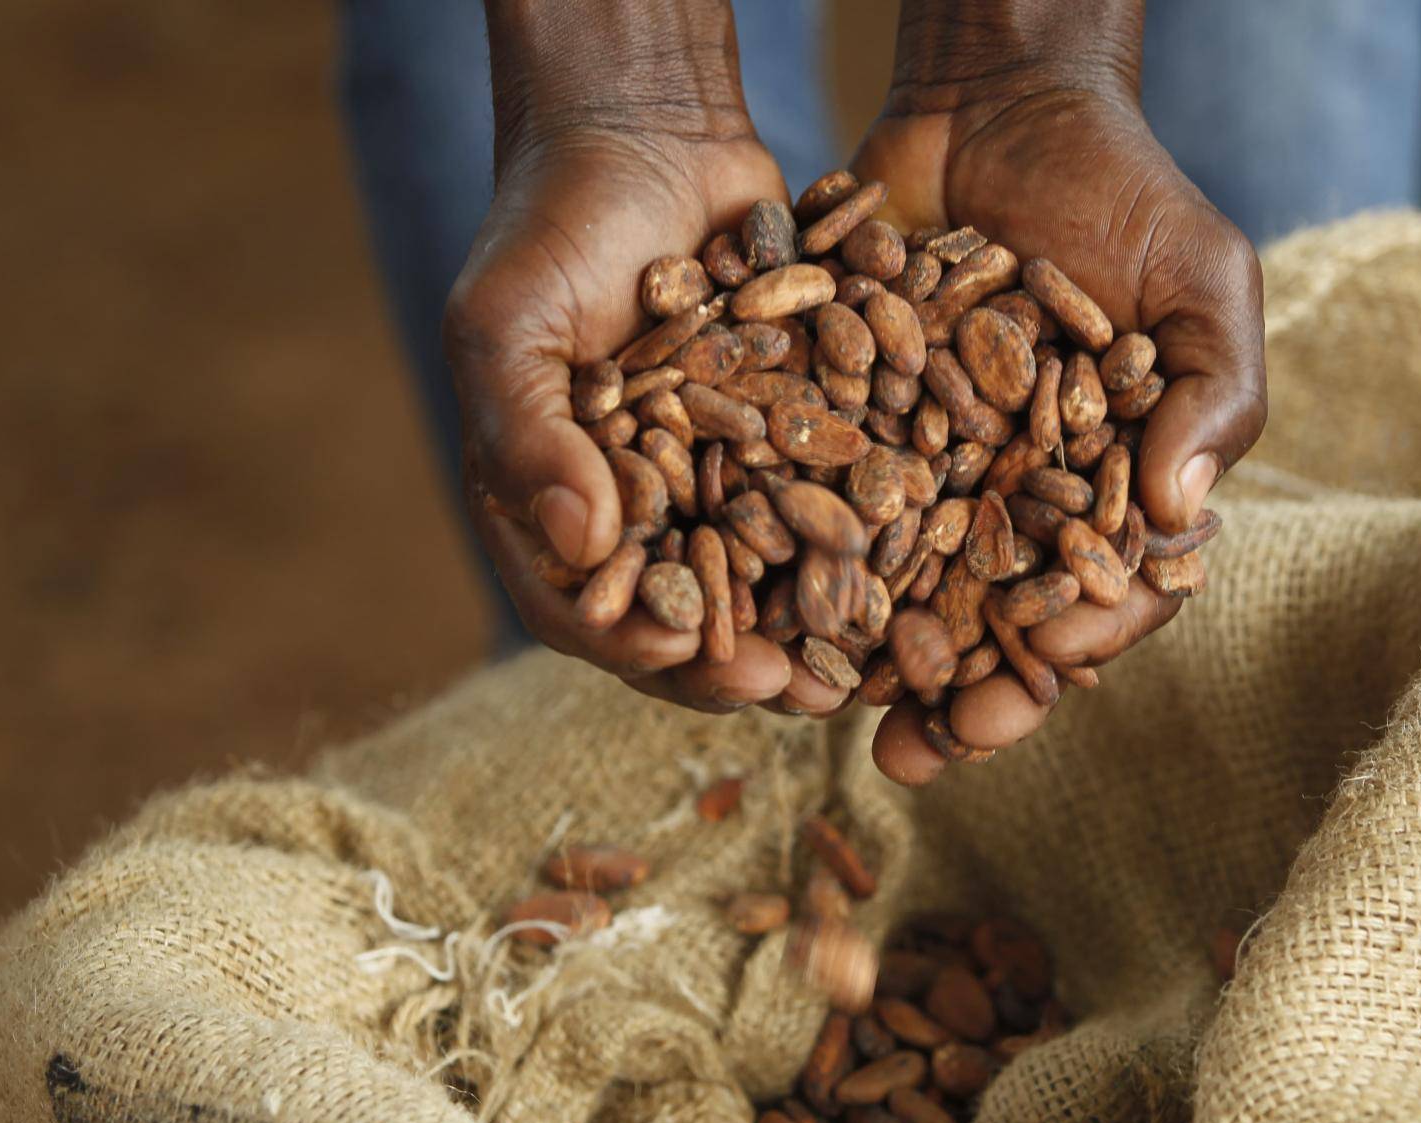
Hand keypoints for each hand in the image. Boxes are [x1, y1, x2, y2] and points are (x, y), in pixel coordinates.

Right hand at [444, 3, 813, 713]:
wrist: (650, 134)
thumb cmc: (552, 225)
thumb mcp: (512, 324)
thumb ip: (530, 434)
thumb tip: (585, 545)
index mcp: (548, 502)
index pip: (581, 605)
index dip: (630, 640)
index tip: (682, 656)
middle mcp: (637, 509)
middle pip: (683, 614)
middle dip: (736, 661)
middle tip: (793, 691)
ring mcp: (715, 481)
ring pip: (763, 580)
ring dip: (808, 627)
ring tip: (860, 665)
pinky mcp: (787, 441)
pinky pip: (823, 504)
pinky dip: (860, 542)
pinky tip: (909, 570)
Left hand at [853, 83, 1265, 782]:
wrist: (999, 105)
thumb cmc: (1125, 191)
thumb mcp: (1202, 279)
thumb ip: (1215, 392)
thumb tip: (1183, 512)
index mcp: (1116, 489)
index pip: (1106, 598)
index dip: (1075, 648)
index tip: (1040, 678)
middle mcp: (1023, 499)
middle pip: (994, 624)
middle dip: (962, 697)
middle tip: (917, 756)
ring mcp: (937, 471)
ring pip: (904, 590)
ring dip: (870, 659)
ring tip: (827, 712)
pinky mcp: (858, 429)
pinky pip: (828, 509)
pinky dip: (800, 563)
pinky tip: (766, 609)